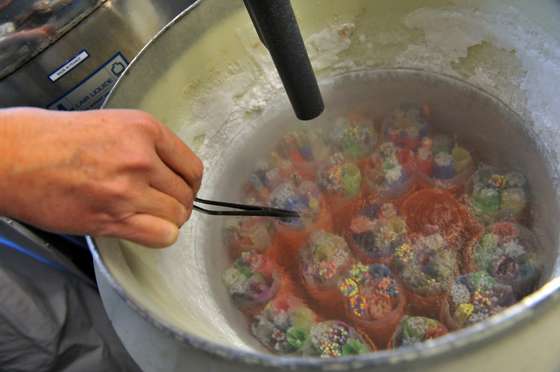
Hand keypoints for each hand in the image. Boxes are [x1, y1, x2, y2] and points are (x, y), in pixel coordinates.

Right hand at [0, 108, 202, 247]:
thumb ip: (141, 144)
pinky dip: (159, 236)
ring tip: (151, 216)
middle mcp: (141, 158)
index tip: (183, 188)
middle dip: (178, 202)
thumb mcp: (108, 123)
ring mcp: (127, 190)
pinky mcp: (111, 219)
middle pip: (186, 193)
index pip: (191, 166)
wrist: (10, 157)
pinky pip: (161, 236)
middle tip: (164, 204)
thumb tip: (164, 167)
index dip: (189, 182)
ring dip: (168, 220)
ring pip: (177, 216)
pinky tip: (145, 229)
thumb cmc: (47, 137)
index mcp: (143, 129)